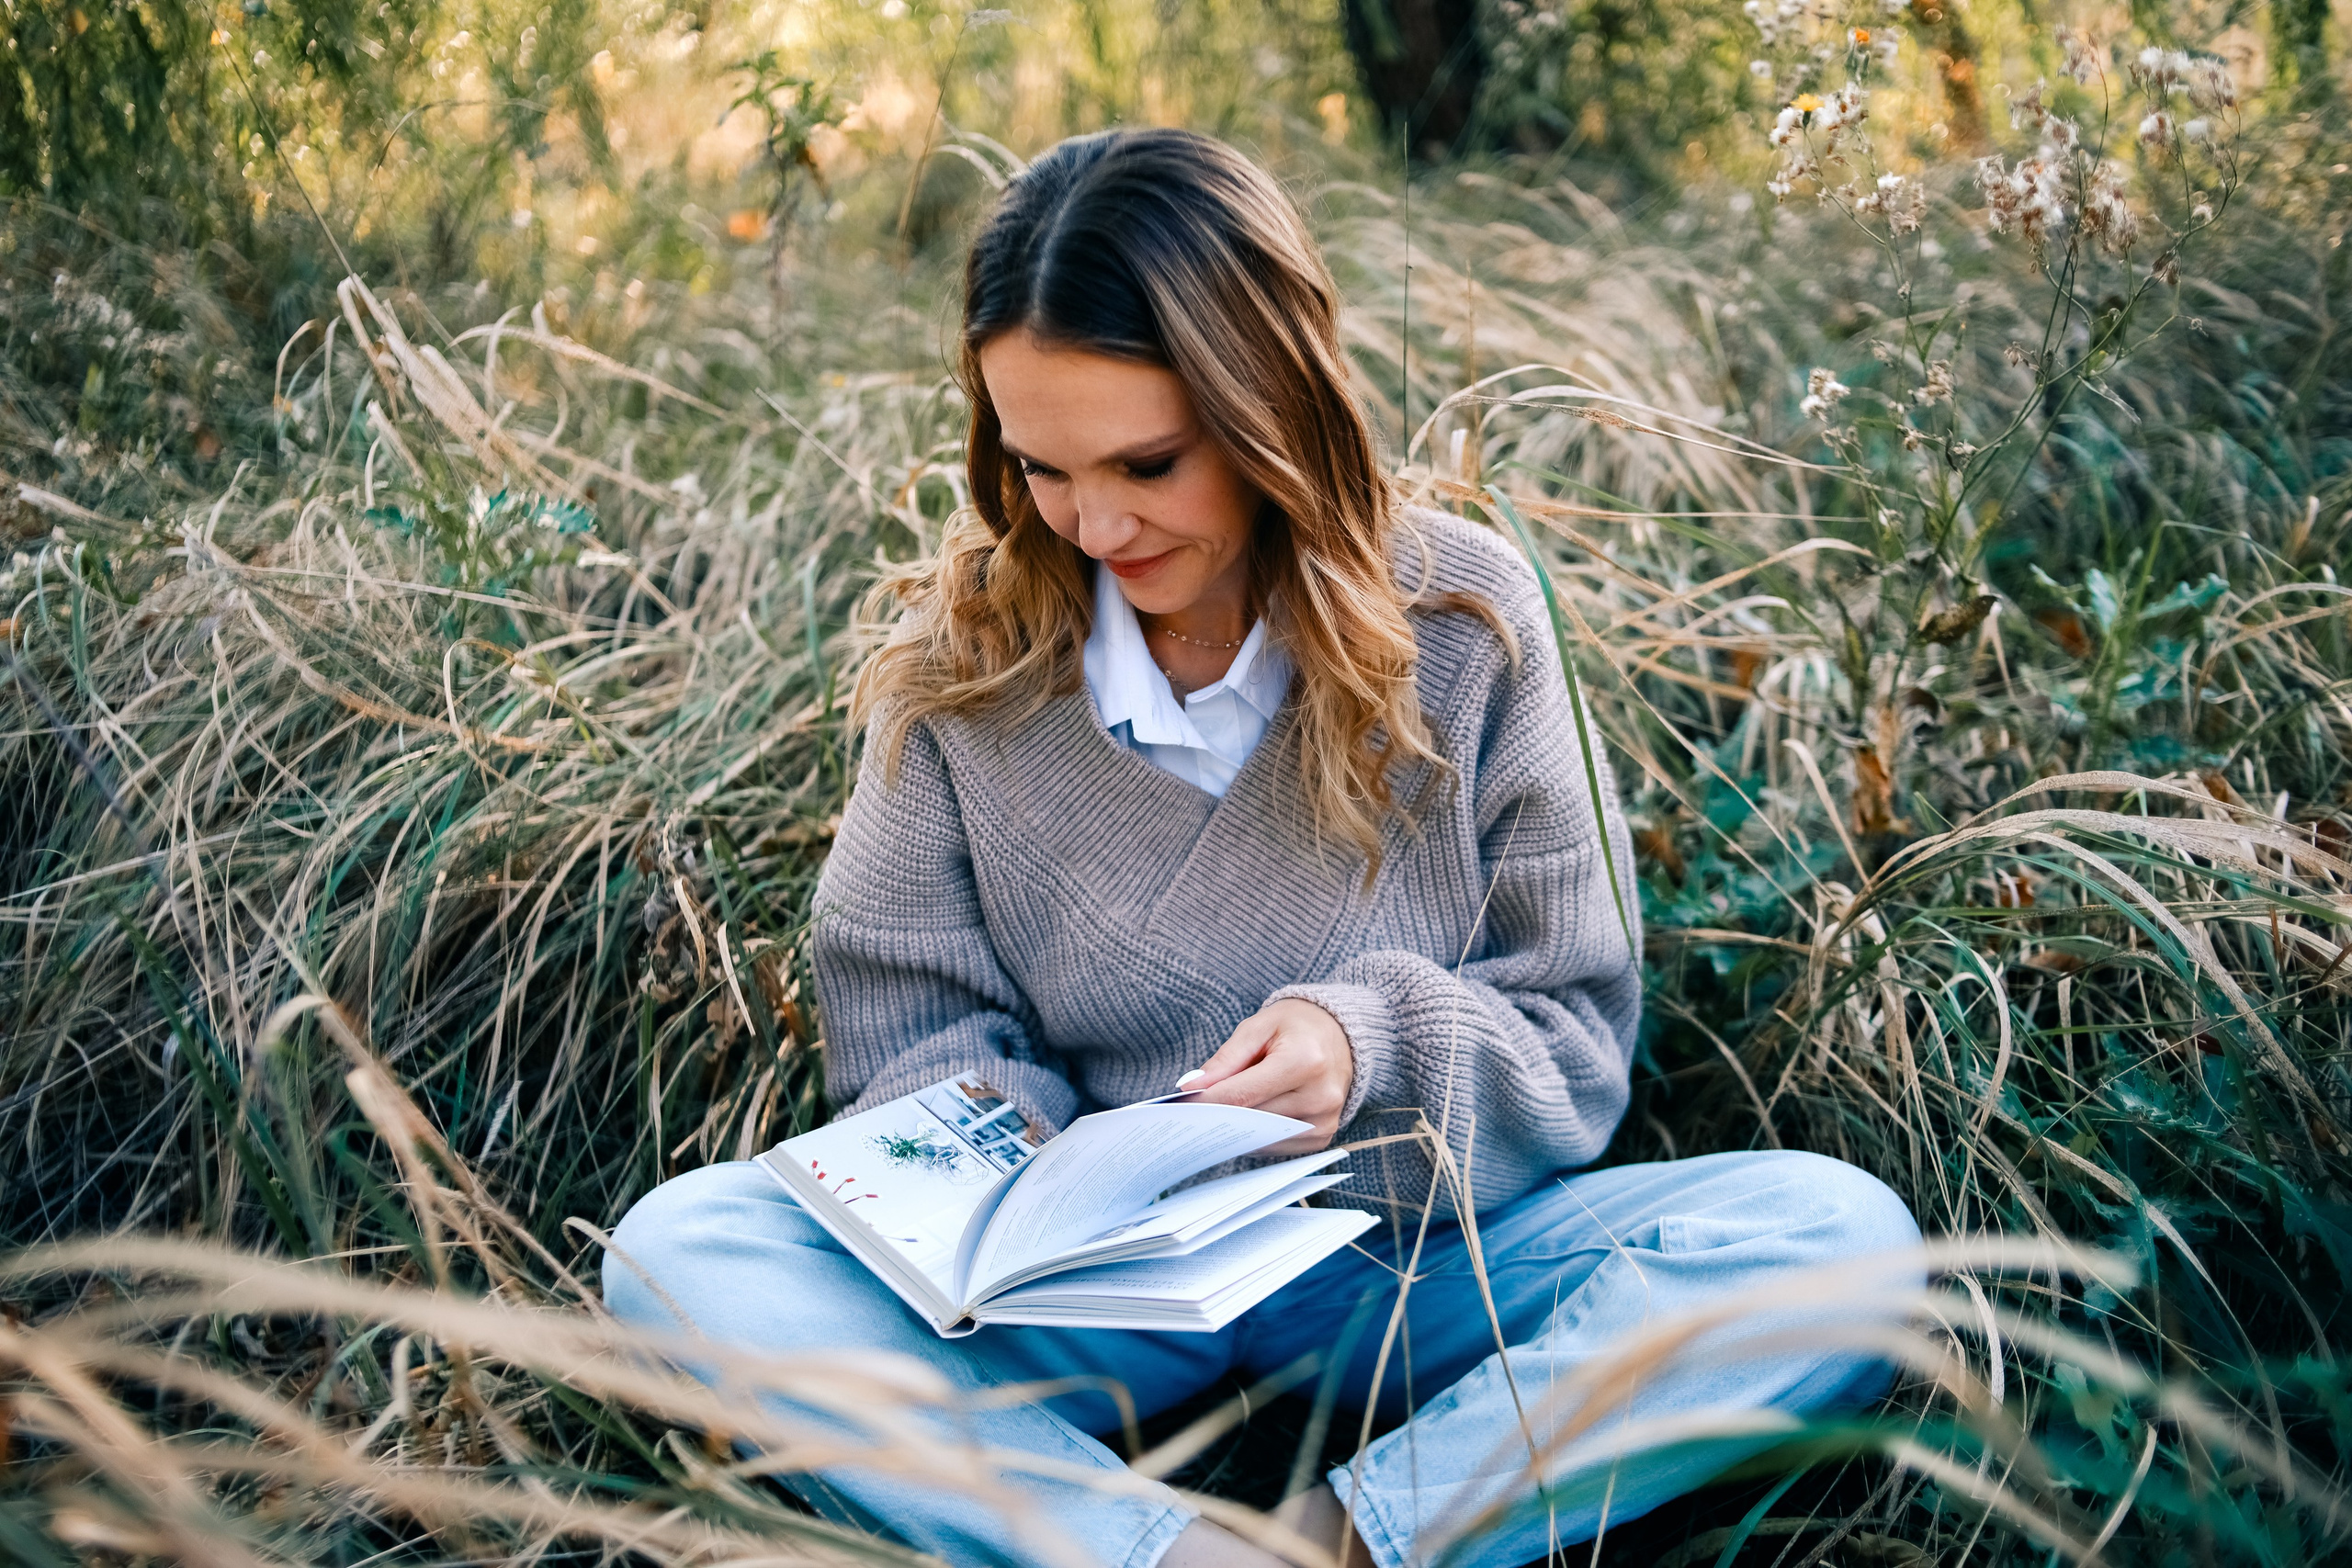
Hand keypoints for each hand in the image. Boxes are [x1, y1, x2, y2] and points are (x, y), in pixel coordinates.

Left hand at [1187, 999, 1353, 1154]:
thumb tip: (1192, 1087)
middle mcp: (1320, 1096)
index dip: (1207, 1102)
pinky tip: (1247, 1119)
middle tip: (1189, 1112)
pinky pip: (1276, 1146)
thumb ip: (1226, 1059)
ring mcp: (1324, 1121)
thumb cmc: (1296, 1026)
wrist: (1340, 1035)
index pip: (1243, 1094)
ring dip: (1237, 1129)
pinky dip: (1256, 1136)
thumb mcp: (1258, 1027)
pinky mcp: (1322, 1136)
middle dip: (1218, 1115)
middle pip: (1251, 1119)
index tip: (1180, 1104)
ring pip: (1261, 1138)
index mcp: (1305, 1061)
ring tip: (1218, 1113)